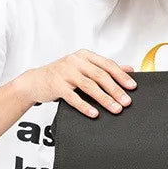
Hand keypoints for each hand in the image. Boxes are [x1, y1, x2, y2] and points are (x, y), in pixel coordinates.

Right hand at [18, 49, 136, 118]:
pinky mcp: (56, 85)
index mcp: (84, 55)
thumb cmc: (62, 75)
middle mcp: (75, 61)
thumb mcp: (83, 68)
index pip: (107, 64)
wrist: (35, 81)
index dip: (121, 76)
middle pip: (100, 75)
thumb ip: (104, 68)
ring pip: (89, 86)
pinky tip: (94, 113)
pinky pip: (73, 97)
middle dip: (115, 90)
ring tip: (115, 109)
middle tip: (126, 101)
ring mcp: (65, 73)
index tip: (132, 87)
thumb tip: (129, 69)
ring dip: (104, 99)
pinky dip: (85, 106)